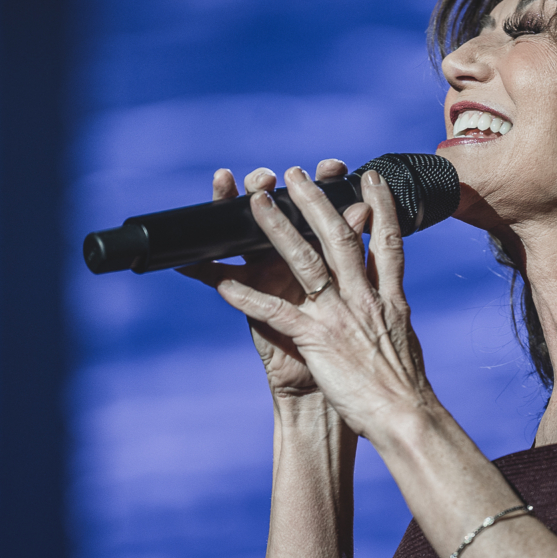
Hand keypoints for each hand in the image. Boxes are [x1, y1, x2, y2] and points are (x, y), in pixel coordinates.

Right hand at [179, 158, 351, 401]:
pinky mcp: (249, 306)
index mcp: (323, 258)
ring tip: (224, 184)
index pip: (321, 212)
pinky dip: (207, 271)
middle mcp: (293, 264)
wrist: (326, 392)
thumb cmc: (349, 348)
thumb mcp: (359, 295)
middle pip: (278, 216)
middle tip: (268, 172)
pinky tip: (190, 257)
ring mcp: (268, 281)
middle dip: (272, 189)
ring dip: (231, 209)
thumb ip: (361, 254)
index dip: (324, 186)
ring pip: (245, 238)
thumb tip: (367, 212)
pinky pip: (222, 284)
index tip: (333, 165)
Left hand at [193, 163, 434, 441]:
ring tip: (257, 200)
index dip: (380, 206)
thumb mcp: (406, 339)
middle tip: (297, 173)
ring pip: (305, 261)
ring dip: (278, 228)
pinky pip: (275, 313)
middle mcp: (365, 298)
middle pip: (340, 238)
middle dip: (316, 202)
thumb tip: (395, 300)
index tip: (370, 177)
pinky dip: (248, 298)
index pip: (388, 240)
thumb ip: (394, 312)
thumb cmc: (406, 388)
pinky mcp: (317, 340)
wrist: (406, 417)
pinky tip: (223, 284)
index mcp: (389, 298)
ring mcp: (339, 317)